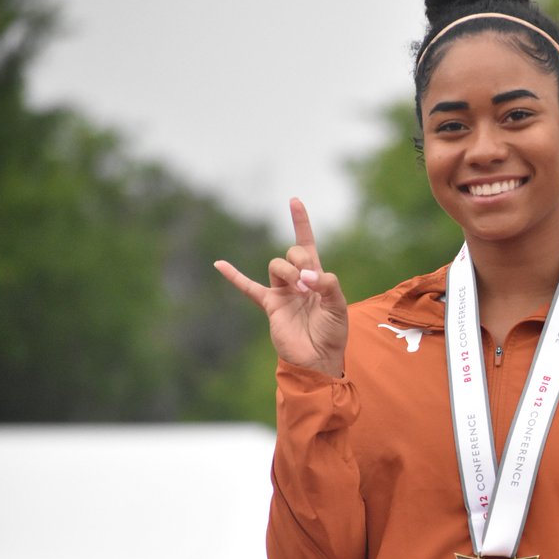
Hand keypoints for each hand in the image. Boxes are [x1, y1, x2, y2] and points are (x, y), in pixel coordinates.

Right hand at [214, 198, 347, 376]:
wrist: (319, 358)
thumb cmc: (333, 332)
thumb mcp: (339, 304)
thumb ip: (328, 284)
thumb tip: (308, 275)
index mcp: (316, 276)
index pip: (306, 244)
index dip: (300, 223)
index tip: (294, 200)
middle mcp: (297, 280)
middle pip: (292, 252)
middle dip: (303, 261)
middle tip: (312, 283)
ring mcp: (281, 292)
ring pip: (277, 265)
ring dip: (290, 272)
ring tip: (302, 291)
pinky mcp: (270, 306)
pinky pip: (248, 288)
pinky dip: (234, 276)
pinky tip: (219, 264)